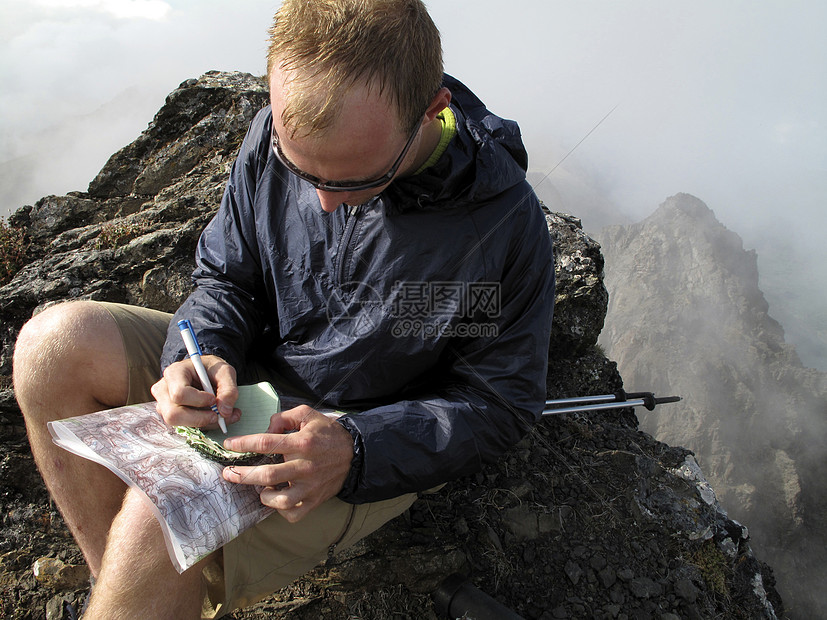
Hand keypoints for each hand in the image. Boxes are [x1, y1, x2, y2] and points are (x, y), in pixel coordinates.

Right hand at [151, 355, 240, 427]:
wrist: (205, 373)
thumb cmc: (211, 369)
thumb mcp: (225, 372)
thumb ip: (228, 390)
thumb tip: (225, 412)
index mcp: (174, 373)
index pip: (179, 393)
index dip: (198, 400)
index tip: (213, 399)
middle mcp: (164, 390)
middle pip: (173, 414)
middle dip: (199, 419)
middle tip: (218, 416)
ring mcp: (164, 405)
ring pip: (179, 424)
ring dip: (204, 423)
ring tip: (223, 415)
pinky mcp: (172, 416)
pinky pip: (186, 427)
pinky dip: (205, 425)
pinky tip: (217, 417)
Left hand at [221, 406, 353, 522]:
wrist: (354, 454)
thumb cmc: (327, 434)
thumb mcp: (308, 415)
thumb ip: (284, 417)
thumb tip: (267, 428)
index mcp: (302, 443)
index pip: (266, 443)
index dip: (243, 443)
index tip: (229, 444)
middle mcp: (305, 466)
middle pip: (267, 475)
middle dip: (242, 475)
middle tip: (229, 473)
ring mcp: (310, 487)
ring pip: (279, 500)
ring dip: (263, 495)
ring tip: (258, 488)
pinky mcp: (314, 500)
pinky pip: (292, 514)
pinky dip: (280, 510)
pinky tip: (276, 499)